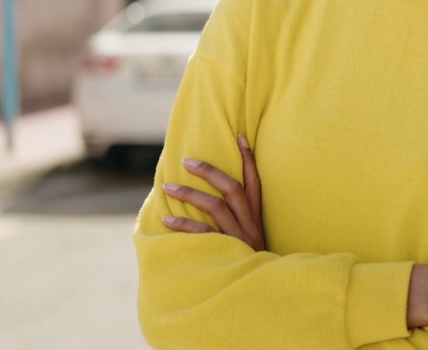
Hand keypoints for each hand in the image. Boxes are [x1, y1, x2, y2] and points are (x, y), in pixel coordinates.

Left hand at [161, 133, 264, 250]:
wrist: (261, 292)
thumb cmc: (250, 261)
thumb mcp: (251, 237)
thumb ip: (239, 219)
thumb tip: (214, 200)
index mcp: (256, 217)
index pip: (255, 181)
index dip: (249, 158)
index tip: (239, 136)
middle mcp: (250, 224)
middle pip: (232, 189)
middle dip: (210, 172)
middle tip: (186, 161)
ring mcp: (239, 238)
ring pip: (216, 208)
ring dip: (190, 195)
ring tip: (168, 188)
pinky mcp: (226, 253)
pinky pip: (203, 235)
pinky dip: (184, 227)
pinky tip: (166, 222)